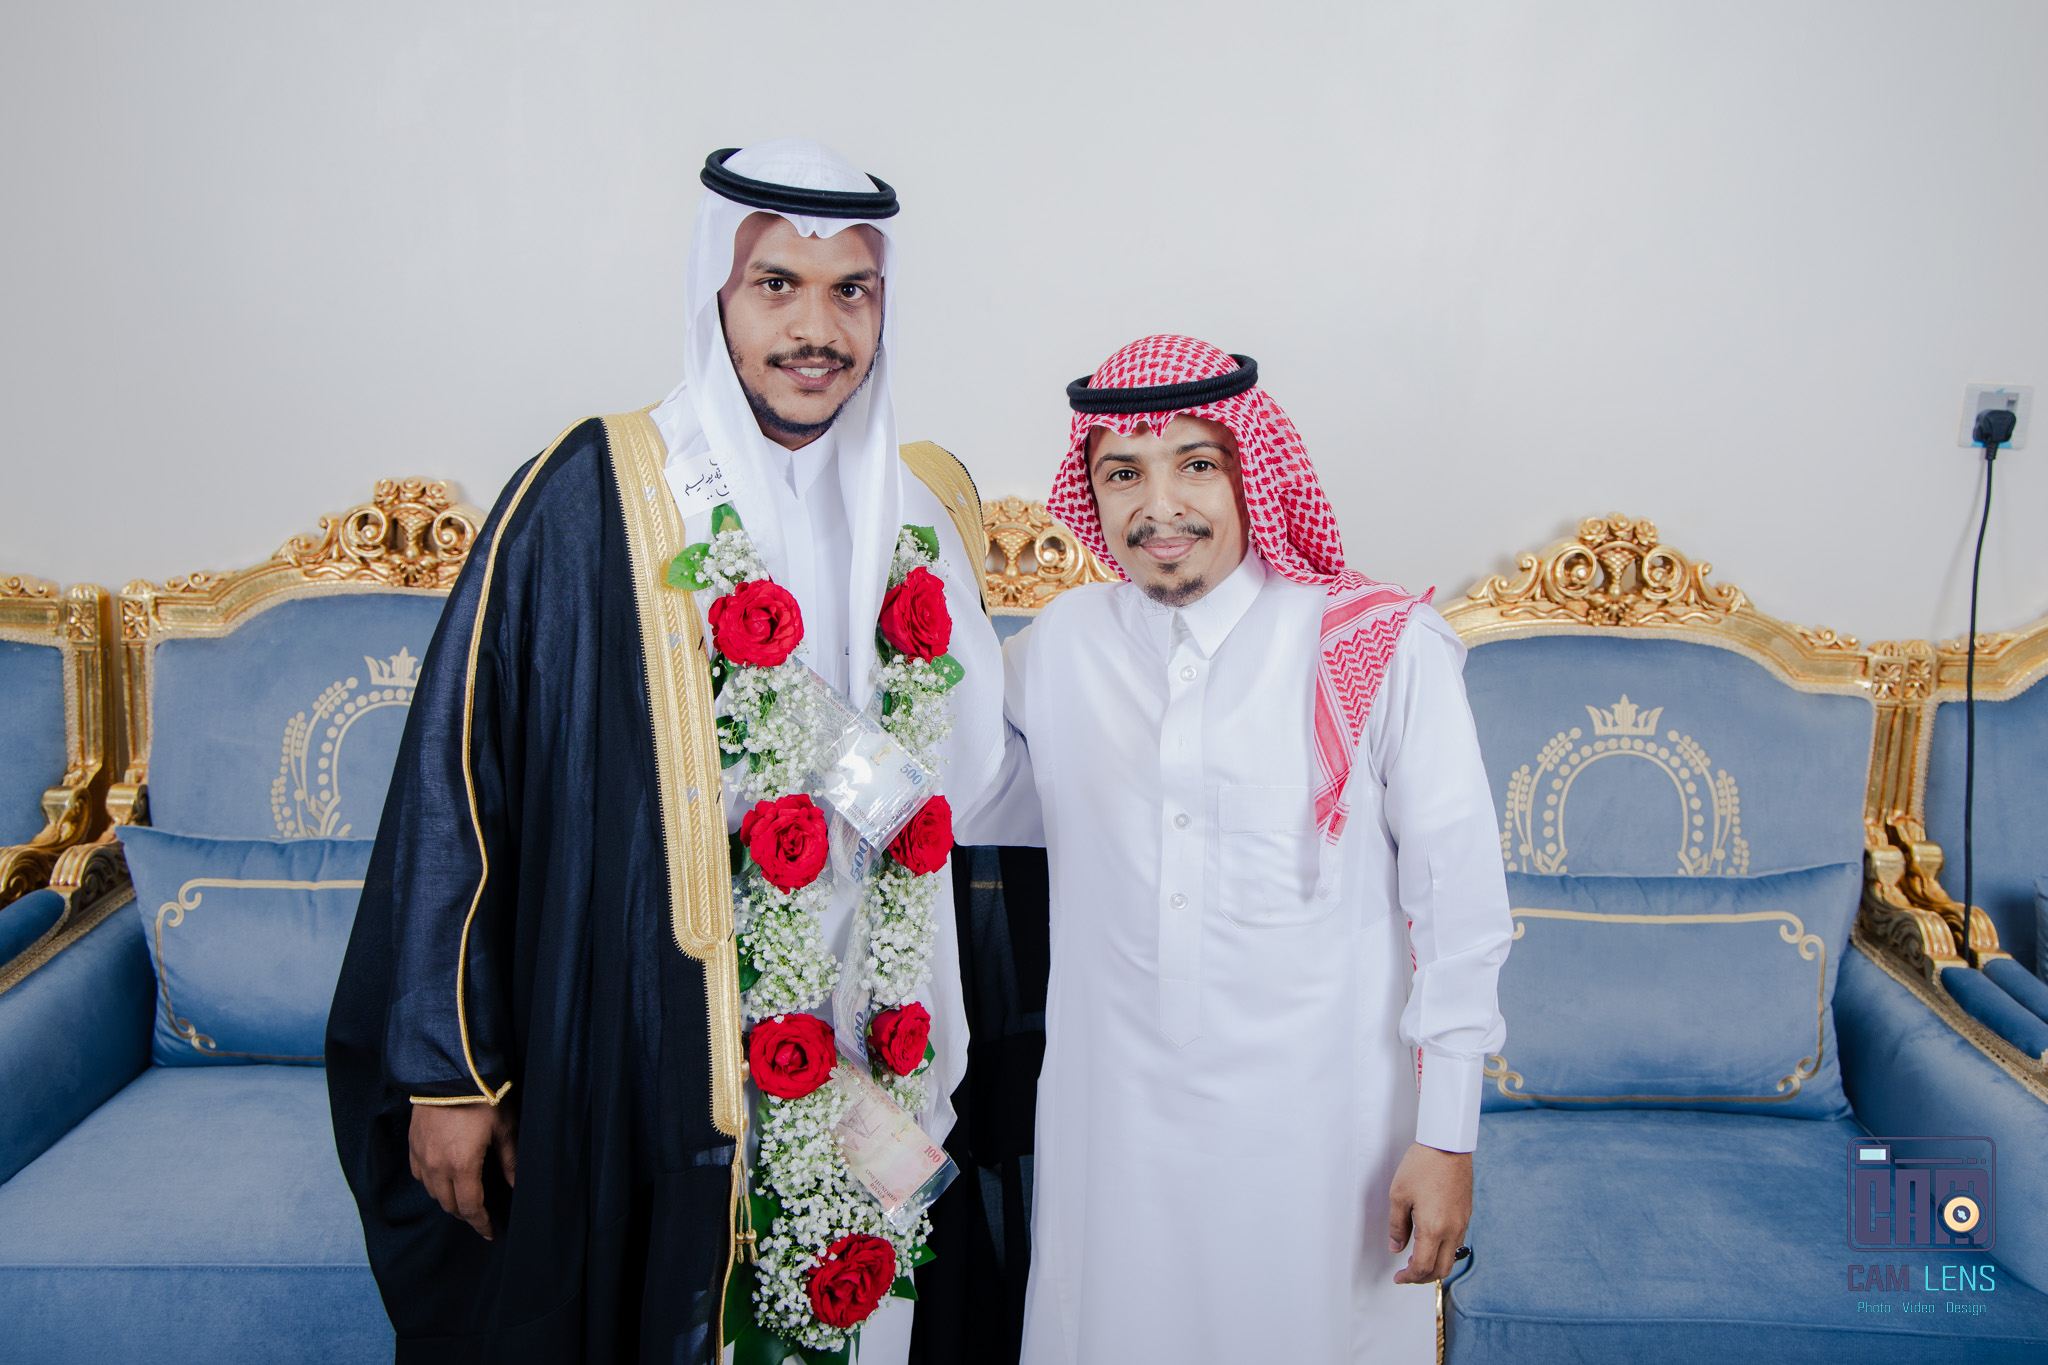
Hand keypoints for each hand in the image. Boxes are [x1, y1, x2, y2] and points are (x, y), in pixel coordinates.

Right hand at [408, 1101, 517, 1239]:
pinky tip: (442, 1178)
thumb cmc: (481, 1097)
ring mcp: (421, 1156)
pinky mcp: (413, 1145)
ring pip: (432, 1192)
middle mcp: (436, 1167)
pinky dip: (431, 1183)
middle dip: (465, 1214)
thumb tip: (516, 1185)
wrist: (449, 1071)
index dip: (480, 1223)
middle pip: (449, 1204)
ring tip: (463, 1198)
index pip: (470, 1208)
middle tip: (479, 1216)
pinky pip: (419, 1174)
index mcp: (461, 1167)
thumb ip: (510, 1160)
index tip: (489, 1232)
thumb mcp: (504, 1128)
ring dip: (448, 1200)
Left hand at [1388, 1142, 1470, 1283]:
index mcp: (1433, 1229)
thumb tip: (1396, 1247)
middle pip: (1441, 1269)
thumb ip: (1397, 1226)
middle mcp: (1452, 1230)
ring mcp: (1462, 1222)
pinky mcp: (1466, 1214)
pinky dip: (1443, 1250)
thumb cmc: (1422, 1165)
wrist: (1448, 1145)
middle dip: (1423, 1278)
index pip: (1423, 1267)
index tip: (1399, 1278)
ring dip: (1434, 1265)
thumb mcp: (1398, 1195)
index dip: (1409, 1278)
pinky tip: (1430, 1241)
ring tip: (1416, 1259)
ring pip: (1451, 1257)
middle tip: (1407, 1274)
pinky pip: (1457, 1242)